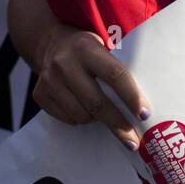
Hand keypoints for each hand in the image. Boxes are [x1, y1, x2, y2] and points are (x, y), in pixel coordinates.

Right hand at [32, 24, 150, 149]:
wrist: (50, 43)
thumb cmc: (86, 48)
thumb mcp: (102, 46)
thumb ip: (118, 67)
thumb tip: (142, 104)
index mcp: (86, 48)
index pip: (114, 75)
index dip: (131, 96)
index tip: (144, 115)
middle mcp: (65, 63)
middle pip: (97, 102)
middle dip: (119, 125)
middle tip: (133, 141)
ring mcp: (50, 80)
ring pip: (82, 115)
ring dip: (98, 120)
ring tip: (105, 116)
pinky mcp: (40, 94)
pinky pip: (67, 119)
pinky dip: (80, 119)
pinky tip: (85, 109)